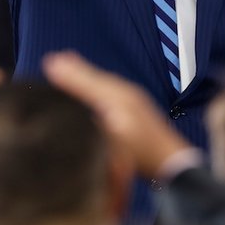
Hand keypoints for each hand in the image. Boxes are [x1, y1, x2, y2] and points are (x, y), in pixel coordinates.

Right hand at [43, 51, 192, 177]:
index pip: (89, 82)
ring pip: (103, 83)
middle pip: (96, 78)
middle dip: (75, 70)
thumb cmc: (145, 153)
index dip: (69, 75)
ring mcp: (133, 102)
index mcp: (120, 99)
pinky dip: (97, 84)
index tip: (50, 64)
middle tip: (54, 60)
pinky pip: (110, 90)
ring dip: (85, 75)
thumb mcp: (117, 139)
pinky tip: (93, 87)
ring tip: (69, 64)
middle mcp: (126, 95)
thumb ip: (97, 123)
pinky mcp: (136, 111)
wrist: (174, 164)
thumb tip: (78, 109)